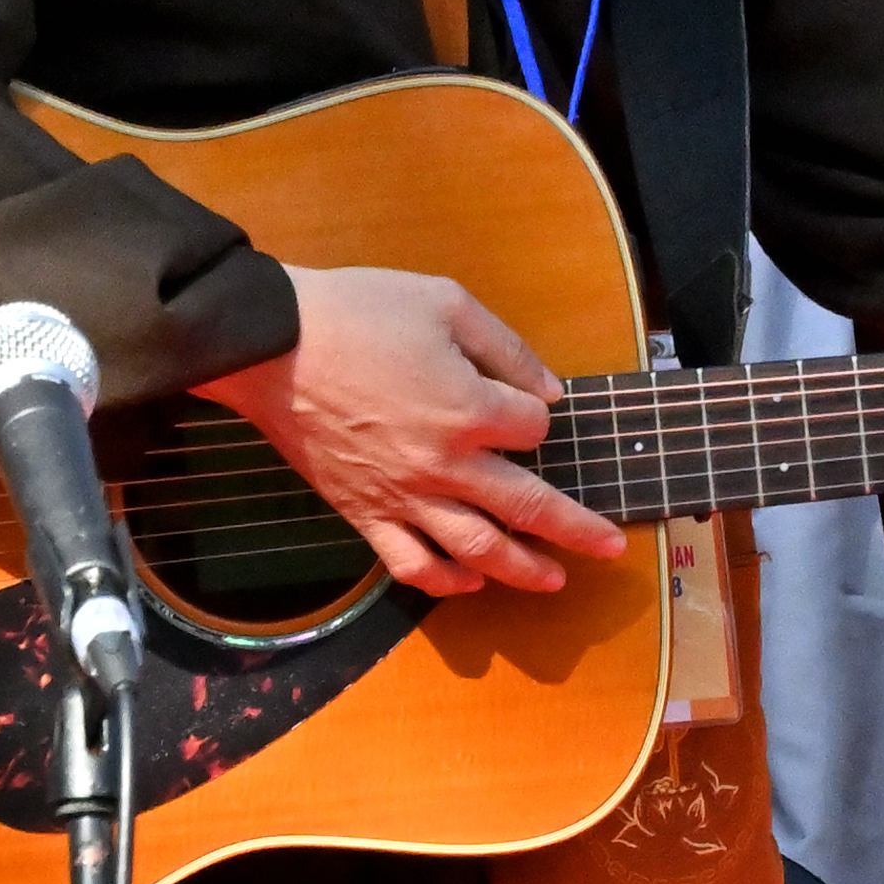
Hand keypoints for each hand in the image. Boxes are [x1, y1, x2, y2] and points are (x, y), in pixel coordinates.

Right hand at [210, 264, 628, 598]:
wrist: (271, 344)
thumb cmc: (357, 312)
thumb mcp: (443, 301)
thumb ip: (505, 347)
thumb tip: (548, 390)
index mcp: (469, 409)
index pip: (533, 429)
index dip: (536, 416)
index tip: (523, 404)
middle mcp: (445, 464)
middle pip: (529, 506)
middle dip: (578, 529)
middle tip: (612, 547)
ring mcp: (404, 496)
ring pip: (478, 550)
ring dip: (523, 570)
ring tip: (554, 580)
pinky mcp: (364, 513)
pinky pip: (411, 564)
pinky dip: (446, 581)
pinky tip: (469, 581)